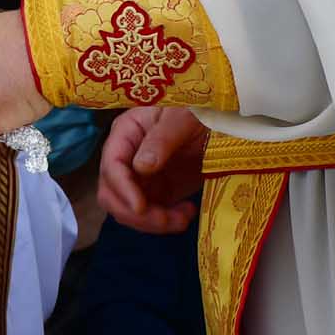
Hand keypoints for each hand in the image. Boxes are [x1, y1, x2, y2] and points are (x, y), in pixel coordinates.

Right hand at [99, 107, 204, 233]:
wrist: (222, 124)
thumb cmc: (200, 112)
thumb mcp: (183, 119)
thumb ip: (162, 140)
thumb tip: (141, 167)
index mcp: (126, 133)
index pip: (111, 165)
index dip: (122, 189)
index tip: (140, 207)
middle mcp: (126, 158)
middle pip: (112, 194)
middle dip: (135, 214)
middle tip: (165, 220)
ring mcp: (140, 178)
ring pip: (129, 211)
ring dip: (153, 222)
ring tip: (183, 218)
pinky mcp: (157, 192)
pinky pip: (150, 216)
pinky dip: (166, 222)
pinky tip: (186, 213)